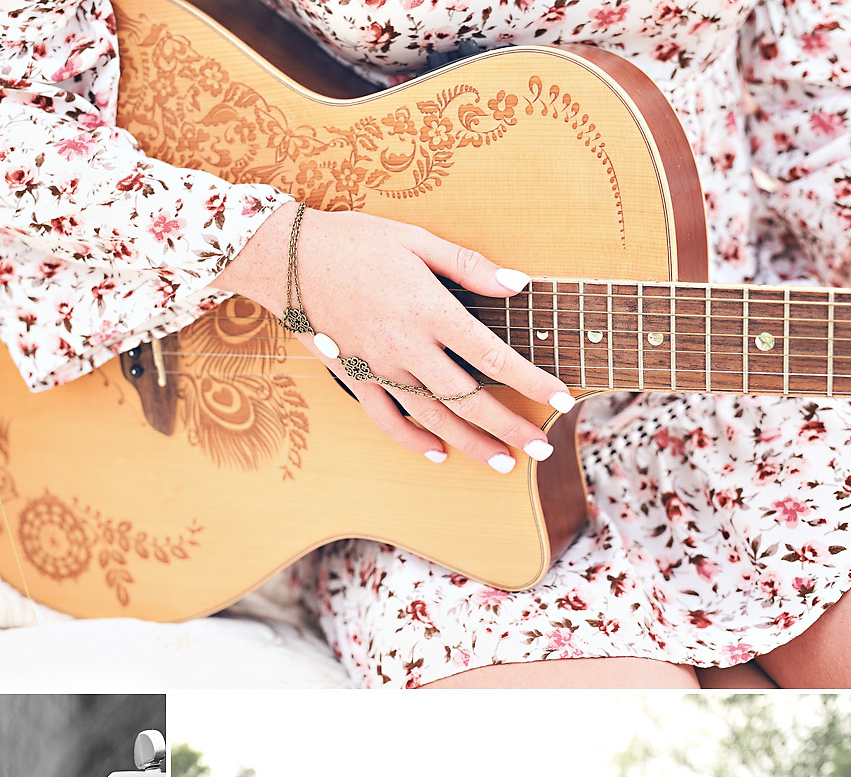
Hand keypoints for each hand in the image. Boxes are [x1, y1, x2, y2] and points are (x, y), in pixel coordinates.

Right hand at [215, 203, 572, 468]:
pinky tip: (437, 453)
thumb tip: (518, 284)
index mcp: (429, 311)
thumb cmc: (355, 241)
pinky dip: (412, 440)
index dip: (532, 382)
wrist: (287, 258)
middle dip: (510, 427)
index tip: (563, 399)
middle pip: (468, 399)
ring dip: (469, 443)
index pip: (493, 357)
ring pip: (432, 417)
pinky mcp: (354, 378)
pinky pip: (386, 419)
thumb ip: (470, 266)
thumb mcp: (417, 241)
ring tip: (501, 461)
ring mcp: (378, 369)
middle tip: (541, 448)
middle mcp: (406, 348)